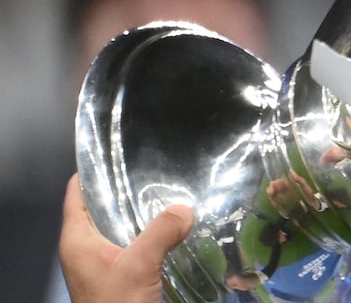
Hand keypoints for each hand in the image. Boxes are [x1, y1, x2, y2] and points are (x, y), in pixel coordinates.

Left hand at [59, 174, 193, 302]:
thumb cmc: (116, 302)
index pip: (76, 192)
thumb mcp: (138, 265)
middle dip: (128, 190)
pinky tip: (175, 227)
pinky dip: (152, 234)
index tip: (121, 151)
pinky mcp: (120, 273)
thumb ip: (160, 232)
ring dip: (144, 215)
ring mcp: (102, 261)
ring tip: (172, 195)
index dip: (94, 171)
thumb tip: (185, 208)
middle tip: (158, 171)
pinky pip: (135, 244)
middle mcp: (86, 246)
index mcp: (77, 239)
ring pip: (122, 226)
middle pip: (102, 207)